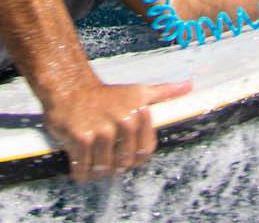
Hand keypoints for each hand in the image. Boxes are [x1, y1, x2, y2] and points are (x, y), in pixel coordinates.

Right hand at [42, 77, 191, 181]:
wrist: (70, 87)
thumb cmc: (105, 95)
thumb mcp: (137, 91)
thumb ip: (164, 92)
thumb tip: (188, 86)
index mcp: (139, 115)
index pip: (144, 153)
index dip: (134, 157)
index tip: (122, 151)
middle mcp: (124, 123)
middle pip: (124, 164)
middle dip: (113, 164)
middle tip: (104, 152)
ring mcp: (102, 132)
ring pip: (104, 170)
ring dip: (96, 170)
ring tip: (91, 156)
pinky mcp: (82, 139)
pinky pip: (83, 170)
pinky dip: (80, 172)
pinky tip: (79, 161)